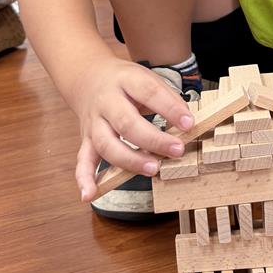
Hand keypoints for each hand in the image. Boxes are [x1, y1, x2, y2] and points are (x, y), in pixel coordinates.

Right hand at [73, 57, 193, 201]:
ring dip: (129, 160)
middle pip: (126, 122)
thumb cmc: (124, 82)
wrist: (88, 78)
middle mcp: (106, 101)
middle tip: (176, 150)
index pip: (149, 92)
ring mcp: (94, 122)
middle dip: (153, 140)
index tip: (189, 123)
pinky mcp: (86, 140)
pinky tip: (89, 194)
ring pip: (107, 144)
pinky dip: (84, 179)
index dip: (170, 108)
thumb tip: (186, 123)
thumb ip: (166, 98)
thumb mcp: (146, 78)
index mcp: (125, 80)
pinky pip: (83, 160)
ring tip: (152, 168)